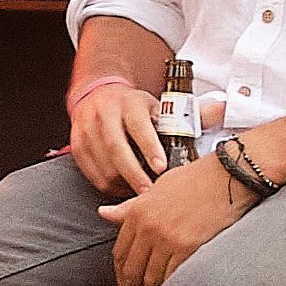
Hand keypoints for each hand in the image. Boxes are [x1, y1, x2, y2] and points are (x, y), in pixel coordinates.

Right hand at [67, 75, 173, 198]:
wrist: (97, 93)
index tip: (161, 167)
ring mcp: (87, 129)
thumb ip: (178, 118)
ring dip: (122, 183)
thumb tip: (209, 120)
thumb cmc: (131, 105)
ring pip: (103, 165)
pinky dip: (107, 185)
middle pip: (117, 149)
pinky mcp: (77, 144)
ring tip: (139, 191)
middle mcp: (104, 114)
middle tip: (149, 192)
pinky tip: (121, 187)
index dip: (150, 148)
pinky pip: (91, 173)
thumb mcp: (154, 105)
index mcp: (128, 103)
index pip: (139, 126)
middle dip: (135, 175)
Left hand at [108, 153, 247, 285]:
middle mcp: (148, 227)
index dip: (120, 275)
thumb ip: (129, 207)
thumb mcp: (156, 188)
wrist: (228, 176)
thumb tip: (104, 213)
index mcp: (138, 213)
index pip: (120, 253)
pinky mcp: (188, 247)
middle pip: (132, 270)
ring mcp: (167, 239)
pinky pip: (172, 277)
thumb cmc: (197, 179)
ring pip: (150, 278)